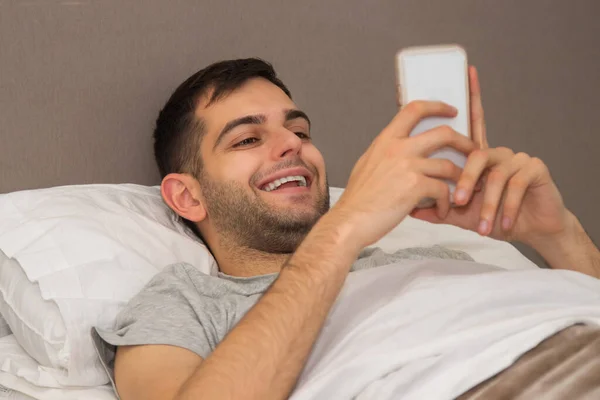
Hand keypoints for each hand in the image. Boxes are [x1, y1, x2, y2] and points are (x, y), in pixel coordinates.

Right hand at [333, 101, 475, 248]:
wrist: (350, 220)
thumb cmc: (358, 198)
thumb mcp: (368, 163)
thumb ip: (386, 152)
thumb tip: (398, 147)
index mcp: (386, 140)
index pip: (414, 109)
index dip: (437, 106)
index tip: (452, 111)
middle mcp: (398, 148)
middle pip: (443, 133)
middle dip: (464, 142)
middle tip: (473, 152)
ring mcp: (407, 166)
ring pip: (448, 165)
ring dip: (460, 179)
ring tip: (461, 191)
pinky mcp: (414, 187)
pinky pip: (442, 190)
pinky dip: (445, 203)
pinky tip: (441, 211)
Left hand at [411, 67, 569, 245]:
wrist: (529, 231)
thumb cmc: (493, 218)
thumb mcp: (461, 214)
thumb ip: (437, 208)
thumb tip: (410, 209)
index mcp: (480, 156)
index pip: (473, 123)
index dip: (471, 97)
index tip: (467, 72)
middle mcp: (498, 151)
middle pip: (476, 155)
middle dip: (466, 181)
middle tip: (458, 203)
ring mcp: (518, 158)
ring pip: (495, 176)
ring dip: (487, 204)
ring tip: (481, 225)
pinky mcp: (536, 169)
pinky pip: (516, 185)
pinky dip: (508, 208)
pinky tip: (506, 224)